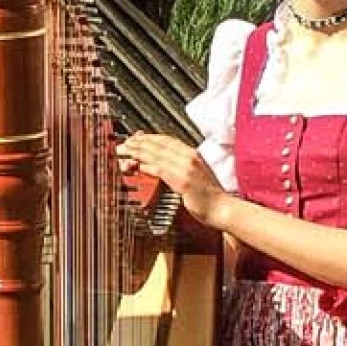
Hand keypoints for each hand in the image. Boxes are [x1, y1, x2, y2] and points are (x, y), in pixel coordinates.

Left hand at [115, 132, 229, 223]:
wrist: (222, 207)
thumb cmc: (208, 195)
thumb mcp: (194, 174)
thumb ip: (178, 166)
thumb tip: (160, 163)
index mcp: (192, 154)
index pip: (166, 140)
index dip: (148, 137)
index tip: (134, 138)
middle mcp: (190, 157)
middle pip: (159, 144)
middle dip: (139, 143)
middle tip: (124, 143)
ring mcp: (187, 168)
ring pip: (157, 155)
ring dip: (138, 152)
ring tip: (125, 151)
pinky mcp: (184, 181)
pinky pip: (161, 170)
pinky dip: (147, 166)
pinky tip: (137, 166)